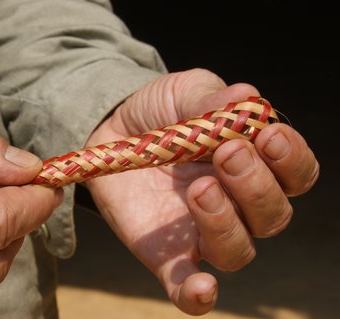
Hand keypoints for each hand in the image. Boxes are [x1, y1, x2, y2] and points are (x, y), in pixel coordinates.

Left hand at [85, 69, 318, 314]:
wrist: (111, 130)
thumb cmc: (159, 111)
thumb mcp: (182, 93)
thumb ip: (210, 98)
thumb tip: (244, 98)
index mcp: (252, 163)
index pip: (294, 175)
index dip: (292, 160)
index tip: (269, 134)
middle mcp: (235, 204)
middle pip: (271, 215)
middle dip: (255, 185)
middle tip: (227, 153)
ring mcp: (200, 231)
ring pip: (237, 250)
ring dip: (227, 222)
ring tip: (200, 187)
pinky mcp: (165, 253)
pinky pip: (184, 286)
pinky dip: (196, 294)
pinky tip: (201, 287)